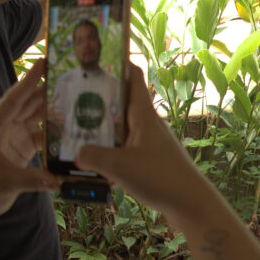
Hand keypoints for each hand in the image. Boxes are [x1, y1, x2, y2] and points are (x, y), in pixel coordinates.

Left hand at [0, 59, 59, 219]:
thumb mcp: (6, 183)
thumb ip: (32, 180)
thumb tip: (57, 180)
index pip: (13, 99)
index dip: (28, 81)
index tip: (42, 63)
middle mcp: (3, 126)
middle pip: (27, 102)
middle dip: (45, 88)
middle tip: (67, 75)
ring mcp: (14, 134)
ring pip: (35, 114)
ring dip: (52, 107)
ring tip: (74, 98)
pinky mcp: (22, 144)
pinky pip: (42, 131)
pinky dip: (54, 129)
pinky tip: (70, 127)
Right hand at [75, 64, 202, 219]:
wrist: (191, 204)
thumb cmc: (161, 178)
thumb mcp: (120, 166)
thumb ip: (93, 157)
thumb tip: (75, 153)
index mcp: (144, 114)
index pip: (132, 76)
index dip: (115, 62)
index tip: (93, 56)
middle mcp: (147, 122)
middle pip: (120, 100)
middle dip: (97, 96)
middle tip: (69, 96)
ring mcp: (148, 140)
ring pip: (120, 124)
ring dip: (100, 125)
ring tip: (73, 127)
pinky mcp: (148, 157)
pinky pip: (123, 145)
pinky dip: (107, 147)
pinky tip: (91, 159)